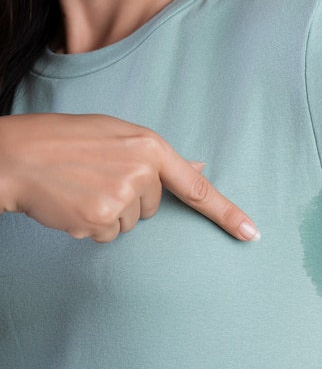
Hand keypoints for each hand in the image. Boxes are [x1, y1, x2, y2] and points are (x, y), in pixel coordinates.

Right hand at [0, 113, 260, 242]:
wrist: (17, 155)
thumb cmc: (65, 139)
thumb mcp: (116, 133)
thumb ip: (158, 154)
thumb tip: (198, 163)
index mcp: (149, 146)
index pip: (197, 186)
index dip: (227, 213)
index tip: (251, 233)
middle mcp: (142, 172)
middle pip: (154, 206)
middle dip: (131, 197)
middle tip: (98, 176)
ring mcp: (121, 198)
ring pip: (131, 223)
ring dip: (110, 212)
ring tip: (83, 187)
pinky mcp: (100, 220)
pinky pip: (109, 234)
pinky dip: (93, 225)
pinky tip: (74, 203)